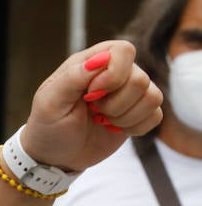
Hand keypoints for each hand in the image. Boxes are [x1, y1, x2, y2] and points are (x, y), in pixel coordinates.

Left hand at [20, 40, 162, 171]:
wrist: (55, 155)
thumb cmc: (48, 125)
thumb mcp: (50, 102)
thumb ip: (72, 77)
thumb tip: (100, 58)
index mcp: (90, 62)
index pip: (123, 50)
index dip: (113, 75)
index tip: (91, 94)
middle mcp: (115, 73)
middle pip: (140, 79)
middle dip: (114, 103)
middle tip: (93, 111)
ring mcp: (129, 93)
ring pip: (152, 97)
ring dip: (124, 117)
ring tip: (101, 120)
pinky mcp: (138, 113)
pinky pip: (155, 115)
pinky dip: (135, 127)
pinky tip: (114, 129)